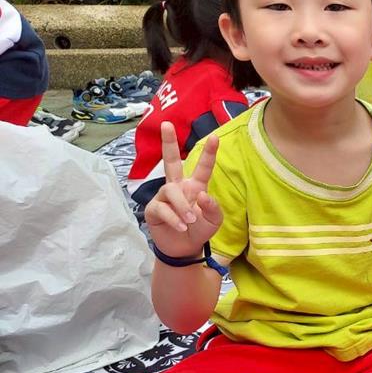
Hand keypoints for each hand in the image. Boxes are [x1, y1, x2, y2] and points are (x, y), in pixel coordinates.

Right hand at [144, 122, 222, 258]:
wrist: (184, 248)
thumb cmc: (200, 229)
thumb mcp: (214, 221)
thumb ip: (213, 208)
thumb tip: (201, 195)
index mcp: (196, 186)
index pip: (203, 167)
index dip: (209, 153)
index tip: (215, 137)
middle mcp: (178, 186)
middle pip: (170, 160)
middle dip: (168, 142)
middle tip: (166, 124)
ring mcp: (164, 196)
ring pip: (171, 191)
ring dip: (183, 207)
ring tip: (190, 221)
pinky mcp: (153, 208)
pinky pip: (162, 208)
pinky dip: (174, 218)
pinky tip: (181, 226)